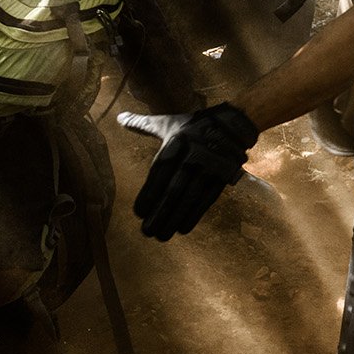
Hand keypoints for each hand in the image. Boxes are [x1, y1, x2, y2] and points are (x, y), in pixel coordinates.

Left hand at [119, 103, 260, 240]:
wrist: (234, 122)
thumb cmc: (194, 124)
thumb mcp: (169, 122)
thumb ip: (143, 124)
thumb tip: (119, 117)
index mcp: (175, 143)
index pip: (159, 174)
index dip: (149, 195)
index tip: (138, 213)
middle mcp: (192, 156)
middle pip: (173, 190)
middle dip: (160, 213)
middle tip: (147, 232)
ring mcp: (209, 167)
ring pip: (189, 198)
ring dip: (174, 219)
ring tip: (162, 236)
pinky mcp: (222, 176)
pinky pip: (206, 199)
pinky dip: (194, 215)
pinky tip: (182, 228)